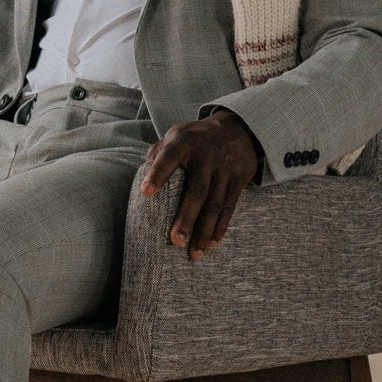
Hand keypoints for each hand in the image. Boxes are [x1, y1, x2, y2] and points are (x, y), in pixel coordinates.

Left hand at [138, 110, 259, 258]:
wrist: (238, 128)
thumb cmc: (195, 138)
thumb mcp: (176, 135)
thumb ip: (157, 154)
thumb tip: (142, 180)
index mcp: (184, 142)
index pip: (168, 157)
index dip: (157, 174)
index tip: (146, 192)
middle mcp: (206, 155)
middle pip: (196, 191)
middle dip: (186, 218)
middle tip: (175, 241)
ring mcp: (225, 168)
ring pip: (215, 204)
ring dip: (205, 231)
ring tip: (195, 253)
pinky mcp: (239, 179)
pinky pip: (229, 206)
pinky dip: (221, 226)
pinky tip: (212, 243)